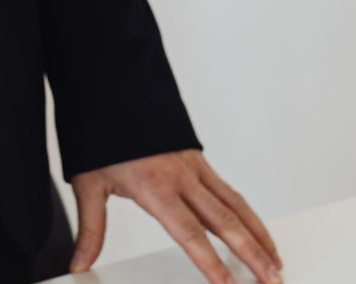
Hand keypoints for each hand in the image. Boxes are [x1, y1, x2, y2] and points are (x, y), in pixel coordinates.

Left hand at [70, 150, 282, 283]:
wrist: (114, 90)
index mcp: (156, 187)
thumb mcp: (88, 184)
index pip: (190, 233)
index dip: (211, 262)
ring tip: (275, 262)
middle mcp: (182, 178)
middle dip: (253, 254)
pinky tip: (257, 231)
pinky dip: (248, 214)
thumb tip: (80, 263)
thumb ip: (90, 229)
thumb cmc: (102, 136)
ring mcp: (195, 168)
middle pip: (226, 222)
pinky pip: (230, 192)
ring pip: (237, 206)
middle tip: (272, 279)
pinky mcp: (199, 161)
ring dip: (259, 236)